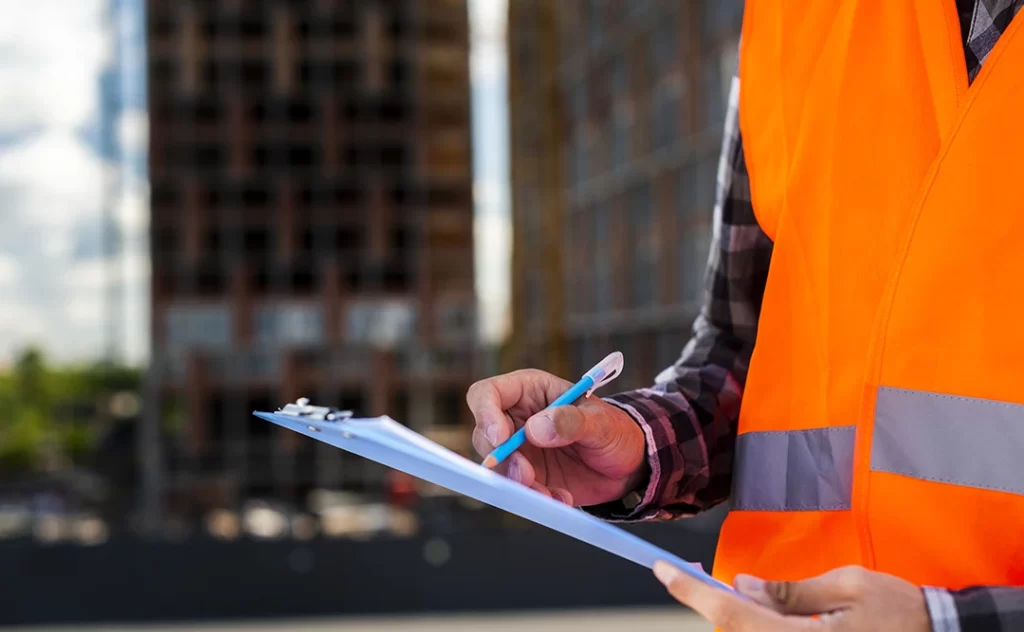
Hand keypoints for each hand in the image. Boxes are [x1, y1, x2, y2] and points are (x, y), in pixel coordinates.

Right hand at [466, 369, 646, 505]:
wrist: (628, 465)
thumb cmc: (615, 430)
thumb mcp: (601, 421)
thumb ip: (571, 421)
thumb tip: (535, 429)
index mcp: (529, 391)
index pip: (487, 393)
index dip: (485, 413)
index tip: (501, 438)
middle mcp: (517, 419)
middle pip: (485, 435)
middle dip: (503, 458)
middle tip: (527, 475)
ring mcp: (520, 450)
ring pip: (498, 466)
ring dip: (518, 483)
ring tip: (549, 494)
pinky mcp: (528, 476)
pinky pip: (517, 489)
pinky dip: (535, 497)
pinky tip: (561, 498)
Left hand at [653, 562, 930, 631]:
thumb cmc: (900, 611)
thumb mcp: (849, 585)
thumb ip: (791, 590)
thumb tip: (743, 584)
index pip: (732, 615)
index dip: (692, 593)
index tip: (663, 570)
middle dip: (711, 603)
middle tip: (687, 575)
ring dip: (735, 615)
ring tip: (725, 589)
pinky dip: (756, 624)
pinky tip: (759, 609)